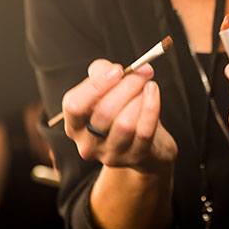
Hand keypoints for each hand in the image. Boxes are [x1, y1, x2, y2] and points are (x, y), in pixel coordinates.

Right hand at [61, 59, 176, 173]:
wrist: (148, 143)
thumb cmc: (122, 110)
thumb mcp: (107, 89)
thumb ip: (102, 72)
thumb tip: (113, 69)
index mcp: (74, 125)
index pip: (74, 106)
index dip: (96, 85)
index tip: (118, 70)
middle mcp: (88, 144)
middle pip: (103, 113)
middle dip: (126, 87)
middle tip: (142, 72)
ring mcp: (111, 154)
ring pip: (124, 124)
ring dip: (139, 98)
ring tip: (148, 85)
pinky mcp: (134, 158)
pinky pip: (144, 131)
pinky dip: (151, 107)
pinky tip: (154, 92)